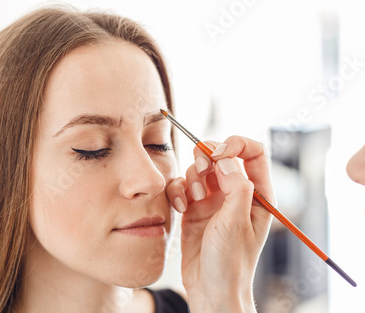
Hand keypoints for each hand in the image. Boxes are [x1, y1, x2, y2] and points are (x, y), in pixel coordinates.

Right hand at [166, 135, 274, 311]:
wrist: (210, 289)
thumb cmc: (231, 262)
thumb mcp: (237, 222)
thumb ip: (235, 186)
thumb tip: (225, 159)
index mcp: (257, 195)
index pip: (253, 153)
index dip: (235, 144)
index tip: (218, 153)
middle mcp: (235, 193)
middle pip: (221, 156)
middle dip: (207, 157)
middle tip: (201, 170)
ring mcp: (213, 200)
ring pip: (199, 169)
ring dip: (192, 178)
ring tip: (193, 200)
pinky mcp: (193, 209)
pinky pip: (183, 186)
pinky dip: (178, 191)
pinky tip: (181, 208)